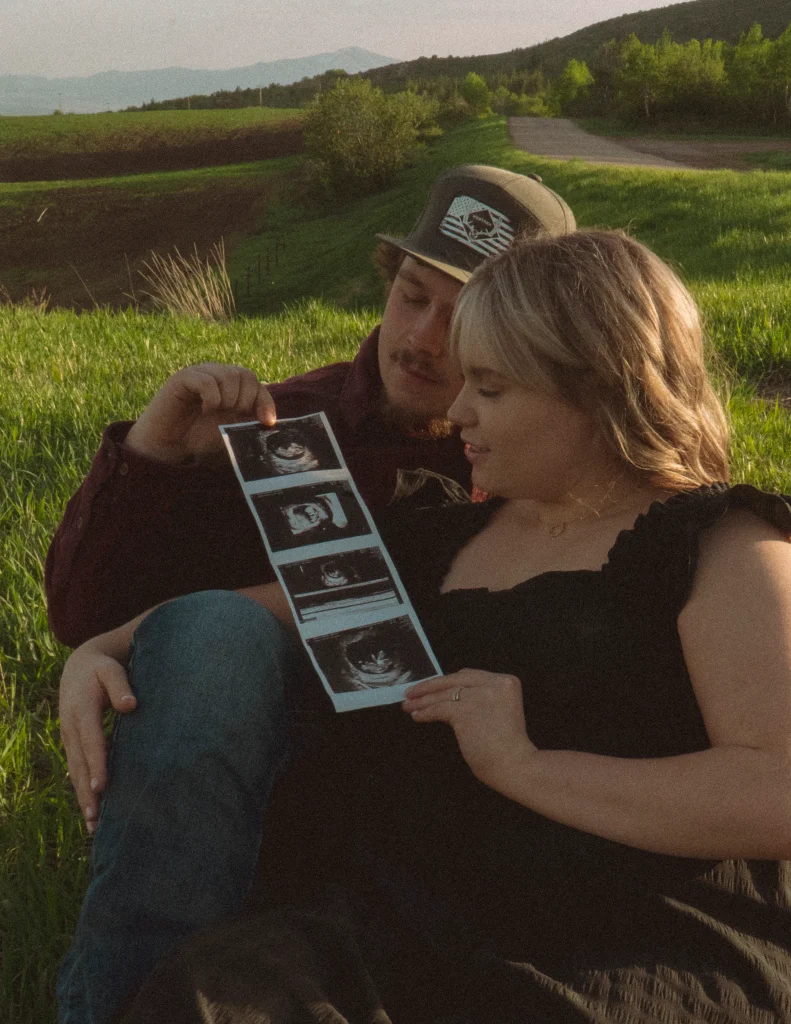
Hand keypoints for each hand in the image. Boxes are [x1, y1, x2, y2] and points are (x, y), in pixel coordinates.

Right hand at [59, 646, 136, 832]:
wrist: (77, 668)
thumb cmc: (101, 670)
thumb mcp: (111, 670)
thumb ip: (121, 685)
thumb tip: (131, 706)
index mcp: (82, 710)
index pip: (91, 741)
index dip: (97, 763)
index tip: (102, 786)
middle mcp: (72, 728)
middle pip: (80, 764)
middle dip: (87, 792)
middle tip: (95, 818)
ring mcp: (69, 738)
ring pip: (75, 772)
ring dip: (83, 798)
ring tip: (93, 825)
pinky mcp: (72, 745)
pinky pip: (76, 771)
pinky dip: (82, 791)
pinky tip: (91, 812)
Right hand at [125, 363, 275, 462]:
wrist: (168, 444)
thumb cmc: (198, 437)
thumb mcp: (230, 430)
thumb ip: (247, 421)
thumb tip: (270, 421)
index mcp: (230, 386)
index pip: (255, 383)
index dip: (265, 401)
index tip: (267, 422)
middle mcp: (217, 375)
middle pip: (245, 375)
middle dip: (246, 399)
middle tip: (234, 414)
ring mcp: (200, 373)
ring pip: (228, 375)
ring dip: (229, 399)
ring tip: (216, 412)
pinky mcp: (183, 378)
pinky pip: (207, 380)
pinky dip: (212, 398)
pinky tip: (205, 409)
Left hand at [402, 669, 535, 789]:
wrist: (514, 764)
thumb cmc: (506, 746)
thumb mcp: (498, 711)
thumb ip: (480, 698)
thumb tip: (446, 695)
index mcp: (506, 682)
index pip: (469, 675)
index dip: (447, 681)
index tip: (433, 685)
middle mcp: (493, 684)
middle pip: (454, 680)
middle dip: (430, 686)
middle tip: (412, 692)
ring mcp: (479, 696)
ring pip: (443, 694)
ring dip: (422, 701)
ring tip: (409, 705)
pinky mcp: (465, 712)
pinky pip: (439, 709)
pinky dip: (425, 712)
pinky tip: (417, 715)